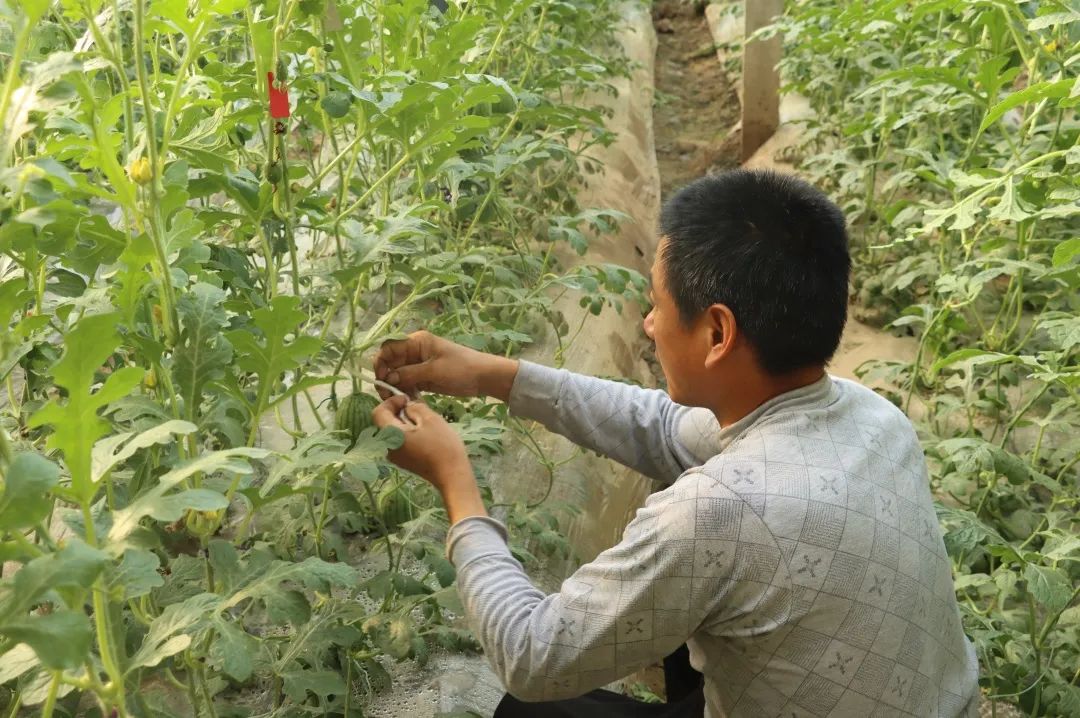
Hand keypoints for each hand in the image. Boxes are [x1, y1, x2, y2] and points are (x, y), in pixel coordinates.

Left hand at [372, 394, 472, 490]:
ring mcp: (394, 456)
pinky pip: (399, 442)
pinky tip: (423, 434)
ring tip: (422, 421)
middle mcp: (387, 446)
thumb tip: (408, 406)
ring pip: (392, 432)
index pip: (378, 411)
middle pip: (384, 422)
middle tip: (416, 408)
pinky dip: (406, 434)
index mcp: (390, 434)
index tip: (407, 400)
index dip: (391, 401)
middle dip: (397, 411)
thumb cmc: (442, 446)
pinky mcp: (403, 462)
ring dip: (403, 423)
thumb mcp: (430, 419)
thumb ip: (415, 407)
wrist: (451, 475)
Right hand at [374, 330, 516, 400]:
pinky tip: (406, 401)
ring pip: (398, 375)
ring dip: (394, 387)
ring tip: (397, 400)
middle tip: (386, 395)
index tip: (380, 379)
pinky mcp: (424, 378)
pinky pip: (408, 383)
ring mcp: (419, 365)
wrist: (484, 378)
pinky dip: (405, 391)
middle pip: (391, 363)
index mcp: (416, 342)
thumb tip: (388, 378)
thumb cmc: (461, 368)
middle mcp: (415, 351)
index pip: (389, 348)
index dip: (381, 362)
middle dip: (386, 377)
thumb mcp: (434, 371)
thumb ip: (410, 374)